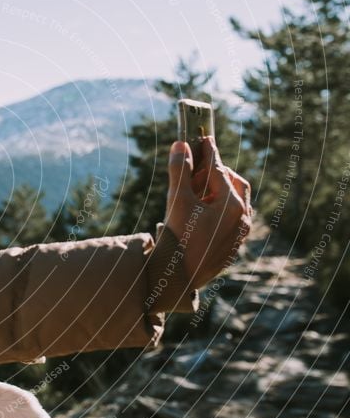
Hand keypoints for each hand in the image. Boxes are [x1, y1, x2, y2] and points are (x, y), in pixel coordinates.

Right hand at [164, 137, 251, 288]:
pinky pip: (231, 218)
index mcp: (231, 204)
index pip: (219, 168)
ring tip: (194, 195)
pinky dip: (218, 209)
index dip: (208, 151)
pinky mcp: (232, 245)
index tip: (202, 137)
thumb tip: (181, 145)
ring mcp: (239, 233)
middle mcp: (241, 217)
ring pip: (234, 201)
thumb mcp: (177, 201)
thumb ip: (180, 170)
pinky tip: (199, 214)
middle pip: (233, 183)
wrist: (179, 280)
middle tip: (194, 172)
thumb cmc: (178, 240)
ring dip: (216, 191)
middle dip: (215, 173)